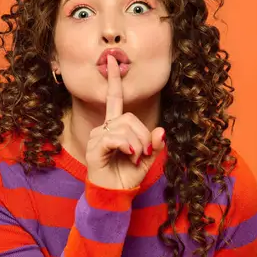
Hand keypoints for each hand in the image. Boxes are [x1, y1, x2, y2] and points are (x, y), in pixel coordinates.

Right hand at [86, 54, 165, 189]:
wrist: (114, 196)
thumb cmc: (127, 175)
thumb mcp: (146, 159)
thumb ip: (153, 145)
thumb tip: (161, 131)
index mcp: (115, 126)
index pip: (114, 98)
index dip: (114, 80)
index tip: (112, 60)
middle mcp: (104, 127)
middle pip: (130, 117)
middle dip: (143, 135)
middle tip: (142, 153)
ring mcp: (97, 137)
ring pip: (125, 127)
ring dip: (137, 144)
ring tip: (134, 158)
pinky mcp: (94, 148)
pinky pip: (116, 138)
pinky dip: (127, 146)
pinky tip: (129, 155)